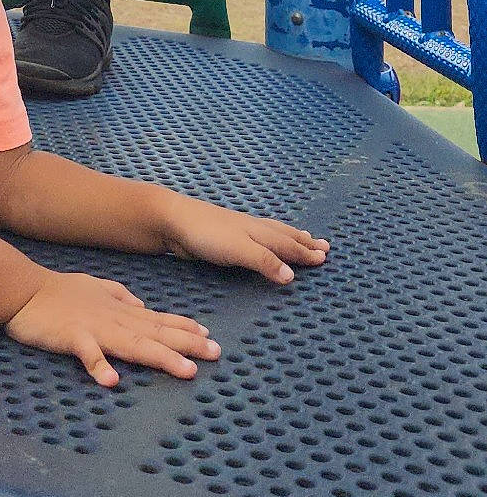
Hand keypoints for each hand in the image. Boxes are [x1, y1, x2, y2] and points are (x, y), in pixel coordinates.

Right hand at [6, 271, 220, 386]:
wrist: (23, 290)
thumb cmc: (58, 290)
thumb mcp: (95, 286)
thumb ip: (120, 295)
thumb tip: (141, 304)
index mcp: (119, 311)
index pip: (158, 320)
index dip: (185, 328)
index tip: (210, 337)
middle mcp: (114, 319)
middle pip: (155, 334)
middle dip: (187, 345)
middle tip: (215, 354)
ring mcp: (94, 328)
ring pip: (133, 344)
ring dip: (160, 357)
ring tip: (185, 371)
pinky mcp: (71, 337)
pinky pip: (87, 354)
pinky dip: (99, 366)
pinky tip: (112, 382)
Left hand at [163, 198, 329, 284]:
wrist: (172, 221)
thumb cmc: (206, 234)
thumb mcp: (238, 249)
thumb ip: (264, 261)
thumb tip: (292, 275)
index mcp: (258, 231)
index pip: (287, 243)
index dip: (305, 252)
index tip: (324, 257)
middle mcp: (252, 228)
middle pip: (283, 235)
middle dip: (303, 242)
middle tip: (323, 246)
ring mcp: (238, 230)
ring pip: (271, 232)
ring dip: (289, 237)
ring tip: (302, 236)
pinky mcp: (225, 237)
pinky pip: (257, 237)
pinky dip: (269, 238)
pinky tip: (263, 238)